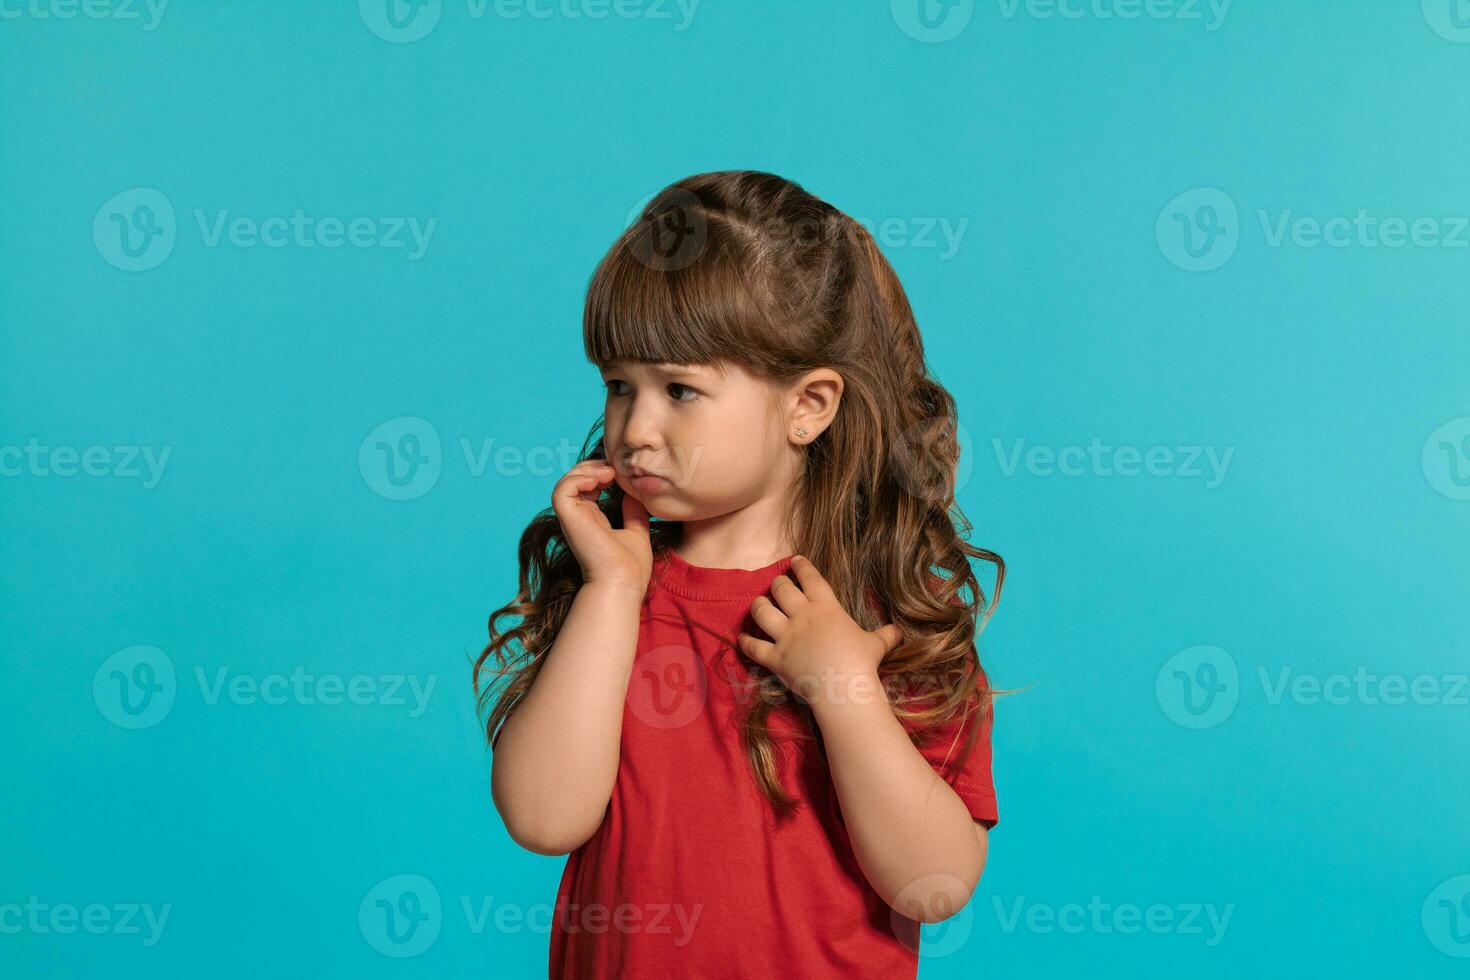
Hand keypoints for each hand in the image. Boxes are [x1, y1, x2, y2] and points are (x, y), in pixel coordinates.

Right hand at [551, 460, 651, 594]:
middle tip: (614, 469)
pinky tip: (601, 480)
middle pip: (575, 481)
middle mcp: (579, 518)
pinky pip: (563, 489)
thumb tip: (634, 493)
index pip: (588, 488)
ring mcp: (572, 518)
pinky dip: (579, 478)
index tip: (621, 474)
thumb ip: (634, 513)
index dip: (601, 474)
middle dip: (593, 467)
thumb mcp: (636, 532)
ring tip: (608, 473)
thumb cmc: (631, 567)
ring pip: (566, 482)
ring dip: (586, 470)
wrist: (623, 582)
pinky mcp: (567, 518)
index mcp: (593, 520)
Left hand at [736, 555, 903, 703]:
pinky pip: (754, 647)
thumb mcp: (876, 645)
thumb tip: (899, 632)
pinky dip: (746, 643)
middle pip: (782, 590)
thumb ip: (885, 635)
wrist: (843, 687)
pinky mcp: (775, 658)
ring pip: (762, 611)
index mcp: (826, 608)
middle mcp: (802, 616)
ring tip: (759, 604)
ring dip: (758, 605)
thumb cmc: (861, 663)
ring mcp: (785, 636)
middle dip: (778, 585)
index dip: (802, 567)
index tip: (795, 560)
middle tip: (778, 585)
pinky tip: (742, 639)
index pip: (811, 579)